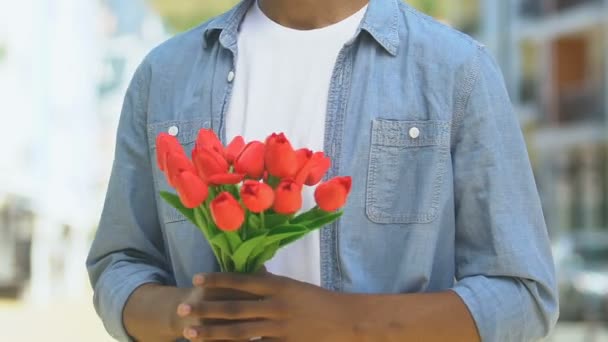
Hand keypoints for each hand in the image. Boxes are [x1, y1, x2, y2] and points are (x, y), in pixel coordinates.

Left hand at [177, 272, 356, 340]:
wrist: (346, 320)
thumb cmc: (319, 301)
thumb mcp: (294, 287)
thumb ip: (272, 285)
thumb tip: (251, 278)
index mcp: (278, 286)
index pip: (241, 281)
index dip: (217, 281)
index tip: (196, 280)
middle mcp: (275, 306)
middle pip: (233, 308)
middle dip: (205, 310)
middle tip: (182, 310)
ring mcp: (279, 328)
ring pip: (239, 332)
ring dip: (212, 333)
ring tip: (190, 334)